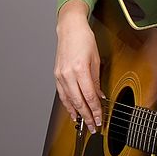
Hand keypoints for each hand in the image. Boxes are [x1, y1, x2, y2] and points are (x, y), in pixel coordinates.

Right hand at [54, 0, 104, 132]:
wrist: (70, 28)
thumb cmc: (84, 39)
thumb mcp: (96, 59)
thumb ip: (96, 80)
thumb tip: (99, 96)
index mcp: (80, 69)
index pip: (89, 96)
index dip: (95, 110)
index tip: (99, 119)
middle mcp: (68, 74)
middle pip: (78, 101)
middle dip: (86, 116)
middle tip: (93, 127)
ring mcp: (60, 75)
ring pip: (68, 100)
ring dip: (76, 114)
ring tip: (83, 124)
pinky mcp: (56, 75)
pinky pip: (62, 94)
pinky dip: (68, 105)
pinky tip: (72, 111)